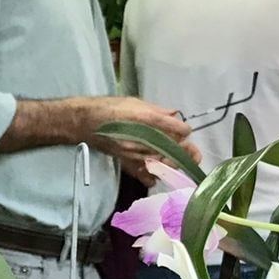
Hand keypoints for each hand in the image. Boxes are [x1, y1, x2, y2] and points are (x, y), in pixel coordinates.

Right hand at [83, 97, 199, 177]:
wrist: (86, 121)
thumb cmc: (110, 108)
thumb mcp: (136, 102)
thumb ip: (157, 110)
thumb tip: (175, 115)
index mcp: (146, 118)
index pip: (176, 128)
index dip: (184, 130)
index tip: (185, 131)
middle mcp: (142, 138)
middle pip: (172, 149)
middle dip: (185, 151)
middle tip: (192, 151)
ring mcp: (135, 153)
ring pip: (163, 163)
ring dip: (173, 163)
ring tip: (178, 160)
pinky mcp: (127, 162)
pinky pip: (145, 175)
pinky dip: (153, 176)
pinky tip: (158, 172)